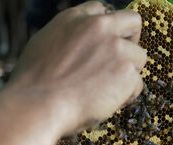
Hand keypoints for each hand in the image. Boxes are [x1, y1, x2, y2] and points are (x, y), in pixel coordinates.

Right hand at [6, 1, 146, 134]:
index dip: (109, 29)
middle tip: (122, 61)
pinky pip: (138, 85)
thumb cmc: (33, 84)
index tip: (108, 43)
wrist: (37, 105)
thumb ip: (67, 37)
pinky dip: (127, 96)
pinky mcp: (126, 72)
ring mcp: (116, 48)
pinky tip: (108, 103)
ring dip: (128, 74)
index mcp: (75, 19)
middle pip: (132, 22)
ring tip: (108, 91)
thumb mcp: (43, 44)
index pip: (102, 11)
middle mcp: (99, 27)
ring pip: (139, 57)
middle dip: (132, 40)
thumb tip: (77, 44)